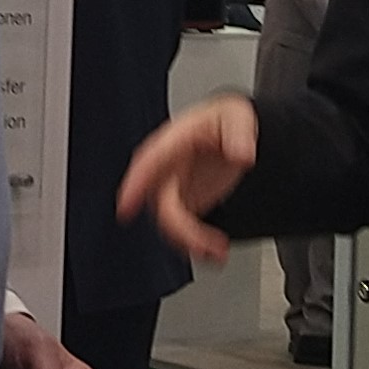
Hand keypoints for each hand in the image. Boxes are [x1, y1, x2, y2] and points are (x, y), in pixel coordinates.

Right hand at [115, 95, 258, 262]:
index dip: (135, 185)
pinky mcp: (182, 205)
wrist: (235, 137)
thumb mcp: (237, 118)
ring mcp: (172, 188)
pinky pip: (180, 230)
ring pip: (169, 223)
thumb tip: (242, 153)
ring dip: (190, 241)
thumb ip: (239, 134)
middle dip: (179, 230)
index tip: (125, 207)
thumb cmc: (226, 123)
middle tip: (204, 245)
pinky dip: (195, 244)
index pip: (149, 162)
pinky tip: (214, 251)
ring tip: (217, 250)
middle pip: (160, 204)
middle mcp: (166, 167)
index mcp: (174, 141)